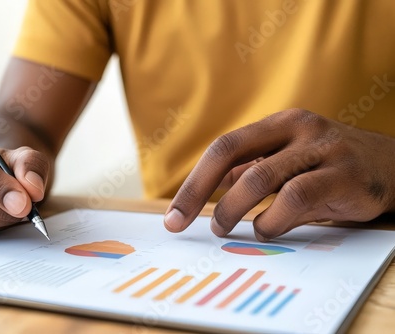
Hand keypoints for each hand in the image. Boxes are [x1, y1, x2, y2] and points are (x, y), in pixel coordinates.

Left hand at [164, 109, 394, 240]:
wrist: (392, 167)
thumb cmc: (328, 167)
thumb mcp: (288, 161)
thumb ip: (252, 169)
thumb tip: (213, 185)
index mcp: (277, 125)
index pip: (223, 147)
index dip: (194, 180)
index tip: (175, 214)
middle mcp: (297, 129)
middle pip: (230, 153)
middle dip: (198, 192)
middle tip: (182, 223)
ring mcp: (322, 149)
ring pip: (261, 177)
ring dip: (234, 209)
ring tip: (224, 228)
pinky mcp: (344, 174)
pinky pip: (296, 198)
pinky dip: (273, 219)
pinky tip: (267, 229)